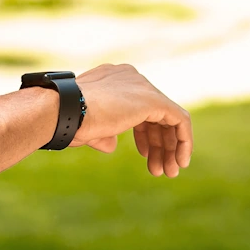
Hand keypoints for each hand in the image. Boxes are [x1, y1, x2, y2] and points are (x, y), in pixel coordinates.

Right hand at [70, 63, 193, 177]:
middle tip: (161, 170)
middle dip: (160, 143)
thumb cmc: (68, 121)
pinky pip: (180, 120)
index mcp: (114, 79)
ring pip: (169, 118)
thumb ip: (105, 133)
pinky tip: (181, 161)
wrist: (65, 112)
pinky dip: (184, 141)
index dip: (145, 134)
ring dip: (171, 147)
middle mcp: (130, 77)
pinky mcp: (153, 99)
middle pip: (154, 113)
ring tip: (169, 172)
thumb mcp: (88, 127)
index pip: (138, 107)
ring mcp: (142, 86)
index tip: (145, 154)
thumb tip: (111, 146)